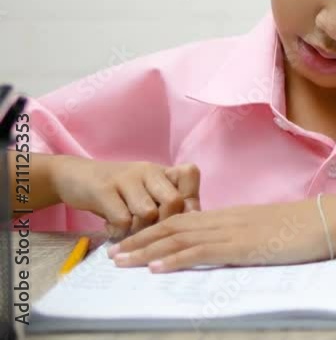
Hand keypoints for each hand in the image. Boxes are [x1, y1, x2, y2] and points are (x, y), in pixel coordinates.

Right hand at [50, 156, 200, 238]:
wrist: (74, 177)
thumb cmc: (119, 193)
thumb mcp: (147, 193)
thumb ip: (169, 205)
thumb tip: (195, 226)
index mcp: (161, 171)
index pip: (190, 175)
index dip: (190, 200)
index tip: (179, 219)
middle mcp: (147, 170)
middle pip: (174, 200)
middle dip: (165, 223)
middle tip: (150, 231)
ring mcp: (125, 178)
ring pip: (148, 213)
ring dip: (139, 230)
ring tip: (128, 229)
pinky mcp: (103, 190)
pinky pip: (122, 220)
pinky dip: (118, 231)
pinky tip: (112, 229)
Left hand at [106, 198, 335, 272]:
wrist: (328, 219)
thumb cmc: (306, 227)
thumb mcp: (269, 231)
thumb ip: (247, 236)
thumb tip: (234, 248)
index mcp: (231, 215)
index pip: (183, 220)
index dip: (154, 230)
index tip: (131, 240)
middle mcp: (226, 219)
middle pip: (172, 226)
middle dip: (139, 240)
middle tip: (111, 252)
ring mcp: (232, 231)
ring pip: (178, 238)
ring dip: (146, 250)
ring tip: (120, 261)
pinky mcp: (241, 246)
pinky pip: (200, 252)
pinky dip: (174, 259)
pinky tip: (155, 267)